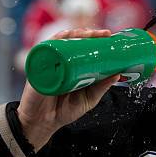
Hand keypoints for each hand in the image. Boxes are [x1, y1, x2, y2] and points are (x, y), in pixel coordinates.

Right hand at [17, 29, 120, 150]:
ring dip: (74, 34)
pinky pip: (44, 49)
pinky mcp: (38, 67)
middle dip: (88, 33)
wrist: (42, 123)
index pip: (83, 47)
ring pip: (60, 41)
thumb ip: (101, 87)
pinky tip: (65, 37)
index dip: (95, 39)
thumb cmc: (64, 110)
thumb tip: (118, 74)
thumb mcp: (88, 98)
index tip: (108, 36)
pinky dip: (55, 41)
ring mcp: (49, 62)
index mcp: (72, 67)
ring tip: (88, 34)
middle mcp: (61, 61)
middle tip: (103, 34)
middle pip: (73, 40)